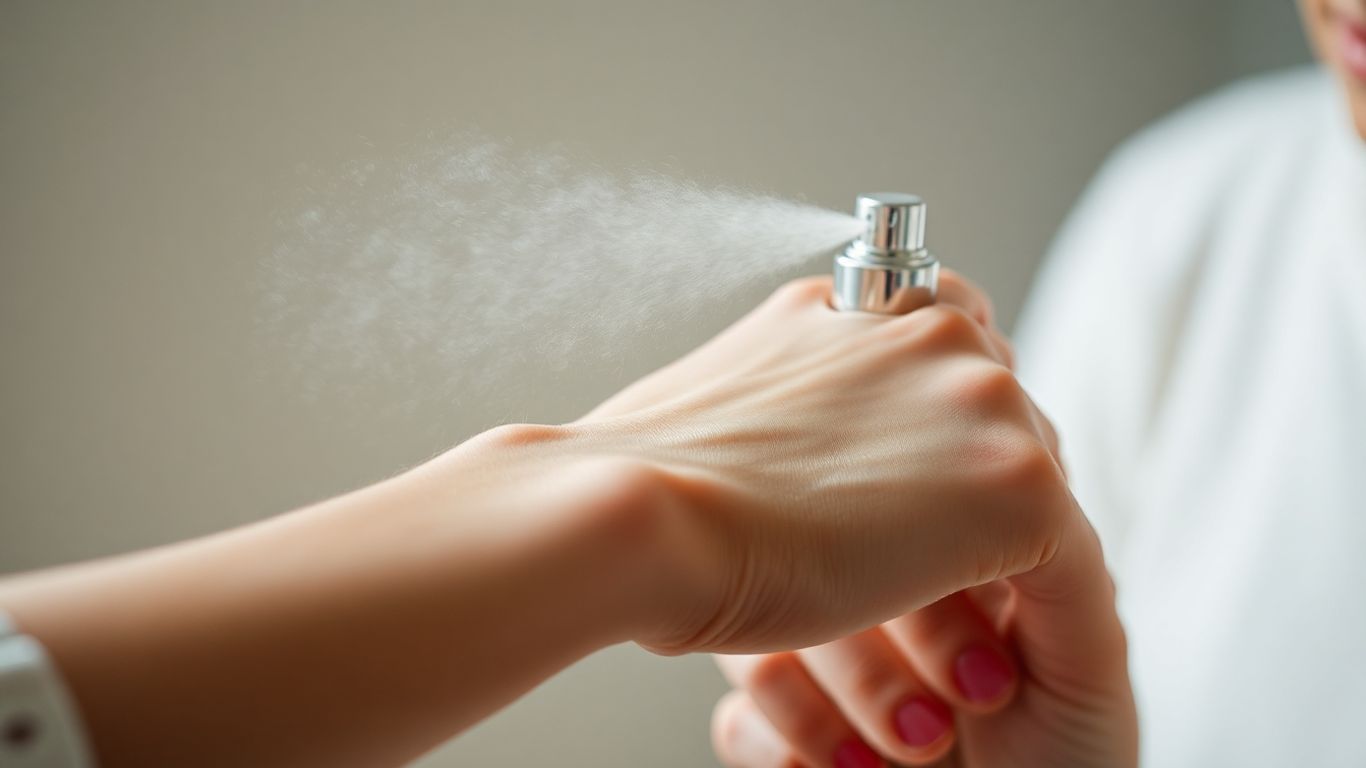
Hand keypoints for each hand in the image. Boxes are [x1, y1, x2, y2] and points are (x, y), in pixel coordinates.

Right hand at [586, 271, 1134, 766]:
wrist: (639, 513)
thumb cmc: (644, 477)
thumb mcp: (721, 402)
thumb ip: (788, 392)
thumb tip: (786, 437)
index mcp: (853, 303)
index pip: (943, 337)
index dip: (939, 418)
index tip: (921, 486)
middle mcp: (926, 326)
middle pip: (998, 413)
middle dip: (976, 494)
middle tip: (949, 585)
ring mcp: (980, 396)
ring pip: (1032, 483)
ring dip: (999, 561)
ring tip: (961, 651)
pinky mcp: (1019, 484)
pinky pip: (1068, 556)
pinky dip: (1043, 608)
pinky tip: (994, 671)